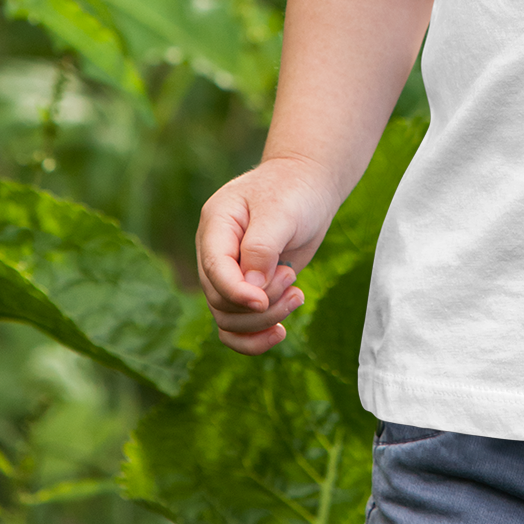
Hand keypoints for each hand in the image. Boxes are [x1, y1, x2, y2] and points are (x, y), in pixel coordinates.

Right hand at [195, 154, 340, 354]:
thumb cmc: (295, 191)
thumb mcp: (281, 212)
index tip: (263, 300)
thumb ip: (262, 249)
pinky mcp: (246, 288)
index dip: (236, 292)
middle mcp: (215, 253)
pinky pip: (237, 327)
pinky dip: (256, 336)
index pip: (214, 269)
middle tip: (292, 280)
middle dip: (260, 304)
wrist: (309, 186)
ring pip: (228, 319)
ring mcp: (229, 273)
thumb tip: (251, 291)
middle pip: (220, 301)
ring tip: (297, 295)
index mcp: (216, 226)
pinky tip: (280, 332)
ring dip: (265, 319)